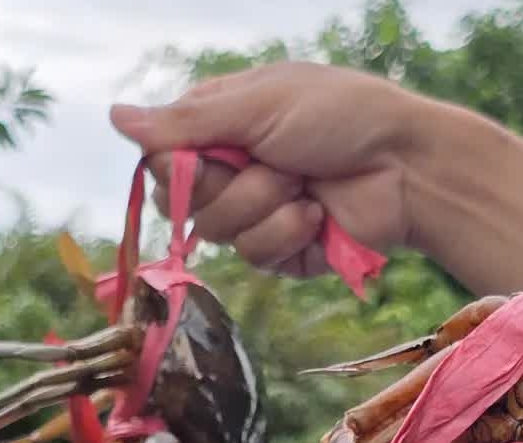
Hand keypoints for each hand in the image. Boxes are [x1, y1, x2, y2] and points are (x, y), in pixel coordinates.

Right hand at [108, 62, 427, 274]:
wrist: (409, 166)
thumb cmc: (342, 116)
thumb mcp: (260, 106)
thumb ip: (186, 122)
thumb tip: (114, 118)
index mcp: (220, 123)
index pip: (161, 157)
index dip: (176, 166)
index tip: (207, 155)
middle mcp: (232, 167)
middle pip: (180, 200)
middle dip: (227, 185)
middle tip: (270, 163)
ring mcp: (257, 210)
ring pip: (218, 232)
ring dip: (264, 205)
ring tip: (303, 184)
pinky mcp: (282, 249)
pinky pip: (255, 256)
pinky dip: (287, 233)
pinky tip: (317, 215)